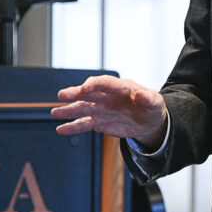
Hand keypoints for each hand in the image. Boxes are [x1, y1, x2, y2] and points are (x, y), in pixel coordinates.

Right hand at [52, 74, 167, 149]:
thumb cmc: (152, 108)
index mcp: (120, 87)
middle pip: (88, 93)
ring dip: (69, 110)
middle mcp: (107, 96)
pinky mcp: (99, 122)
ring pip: (82, 108)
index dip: (94, 85)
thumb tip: (142, 94)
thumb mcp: (155, 103)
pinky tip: (61, 129)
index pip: (104, 83)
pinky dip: (73, 126)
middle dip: (75, 94)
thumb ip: (148, 98)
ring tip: (55, 113)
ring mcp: (101, 109)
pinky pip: (84, 124)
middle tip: (62, 95)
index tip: (84, 88)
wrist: (149, 122)